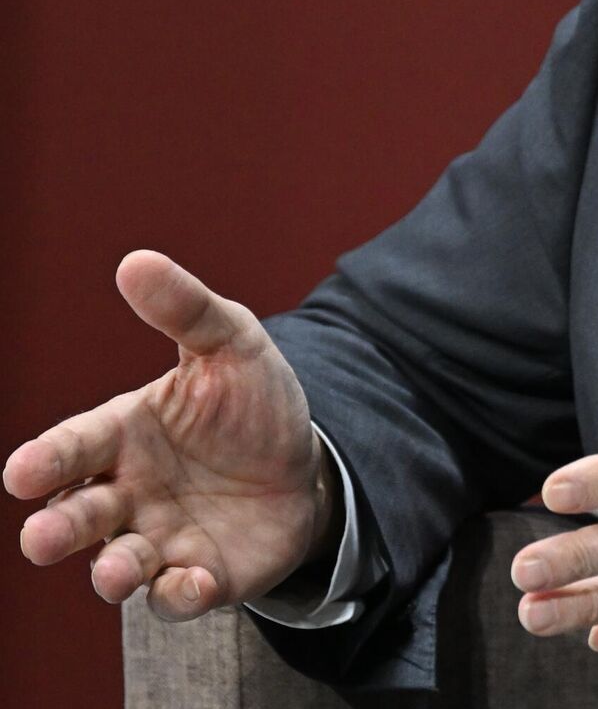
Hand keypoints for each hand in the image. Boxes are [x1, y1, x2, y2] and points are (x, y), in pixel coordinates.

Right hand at [5, 251, 337, 618]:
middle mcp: (128, 493)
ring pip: (116, 566)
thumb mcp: (231, 344)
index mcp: (124, 434)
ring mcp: (159, 539)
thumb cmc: (250, 403)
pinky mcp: (199, 576)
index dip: (45, 460)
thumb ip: (185, 310)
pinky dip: (180, 594)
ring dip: (112, 572)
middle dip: (57, 528)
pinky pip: (177, 596)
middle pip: (77, 515)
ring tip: (117, 571)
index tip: (22, 473)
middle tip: (43, 537)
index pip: (73, 447)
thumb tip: (134, 261)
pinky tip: (194, 581)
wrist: (309, 462)